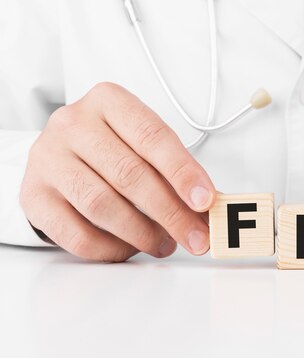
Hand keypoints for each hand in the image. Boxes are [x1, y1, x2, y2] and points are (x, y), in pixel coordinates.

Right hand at [20, 83, 216, 261]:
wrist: (59, 156)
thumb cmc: (113, 148)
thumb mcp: (144, 144)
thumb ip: (174, 169)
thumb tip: (208, 208)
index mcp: (109, 101)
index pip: (152, 136)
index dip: (183, 172)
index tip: (205, 200)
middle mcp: (73, 124)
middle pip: (130, 174)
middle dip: (171, 212)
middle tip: (196, 237)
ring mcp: (48, 159)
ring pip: (102, 205)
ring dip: (142, 233)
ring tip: (164, 243)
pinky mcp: (34, 196)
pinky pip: (77, 233)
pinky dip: (111, 248)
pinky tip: (130, 248)